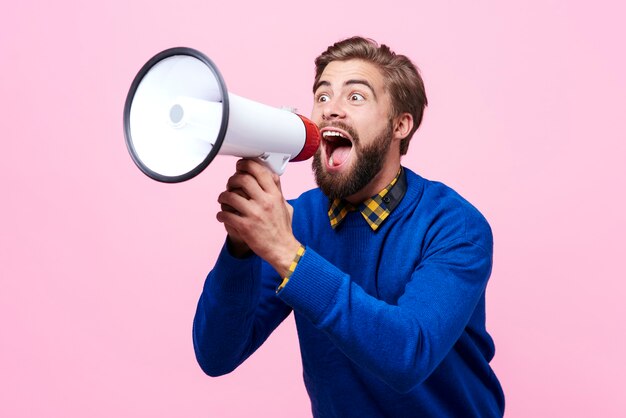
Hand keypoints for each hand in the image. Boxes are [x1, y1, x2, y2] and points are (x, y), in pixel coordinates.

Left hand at [216, 159, 300, 276]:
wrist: (282, 249)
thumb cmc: (282, 228)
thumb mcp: (285, 205)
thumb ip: (278, 190)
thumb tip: (272, 176)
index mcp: (274, 195)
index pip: (259, 171)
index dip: (246, 165)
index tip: (240, 166)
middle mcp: (265, 202)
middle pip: (242, 179)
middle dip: (232, 179)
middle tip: (230, 184)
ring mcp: (254, 214)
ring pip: (230, 196)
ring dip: (223, 196)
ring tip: (223, 200)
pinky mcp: (245, 227)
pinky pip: (225, 214)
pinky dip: (221, 214)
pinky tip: (222, 216)